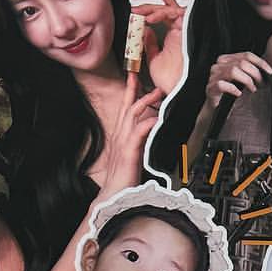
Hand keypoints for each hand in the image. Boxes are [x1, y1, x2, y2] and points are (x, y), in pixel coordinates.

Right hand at [101, 77, 162, 192]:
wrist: (114, 196)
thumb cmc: (124, 179)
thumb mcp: (133, 157)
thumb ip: (139, 144)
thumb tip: (151, 134)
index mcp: (121, 136)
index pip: (125, 110)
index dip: (130, 93)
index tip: (135, 78)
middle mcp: (120, 136)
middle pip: (127, 106)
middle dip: (134, 89)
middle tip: (140, 74)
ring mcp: (123, 143)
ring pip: (132, 115)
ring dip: (145, 101)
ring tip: (157, 92)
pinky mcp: (129, 152)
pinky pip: (139, 133)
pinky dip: (148, 123)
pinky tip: (157, 118)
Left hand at [134, 0, 185, 96]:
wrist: (175, 89)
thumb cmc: (168, 80)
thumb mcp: (153, 59)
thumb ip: (150, 45)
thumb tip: (146, 31)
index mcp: (174, 40)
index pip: (164, 19)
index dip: (153, 12)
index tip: (138, 12)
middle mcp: (180, 34)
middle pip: (166, 11)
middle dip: (149, 8)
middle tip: (135, 10)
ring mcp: (184, 31)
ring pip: (170, 10)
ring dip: (153, 8)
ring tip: (139, 12)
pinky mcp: (187, 30)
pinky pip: (175, 14)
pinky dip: (161, 13)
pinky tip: (149, 19)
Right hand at [206, 50, 271, 106]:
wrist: (218, 110)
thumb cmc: (233, 95)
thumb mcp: (244, 81)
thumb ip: (251, 72)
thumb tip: (268, 71)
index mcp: (227, 60)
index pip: (246, 55)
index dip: (260, 62)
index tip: (270, 72)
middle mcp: (219, 65)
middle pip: (242, 63)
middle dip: (255, 74)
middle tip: (261, 85)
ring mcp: (213, 76)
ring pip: (233, 71)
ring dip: (247, 81)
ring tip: (252, 90)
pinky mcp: (210, 88)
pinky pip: (222, 84)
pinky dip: (233, 89)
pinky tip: (239, 94)